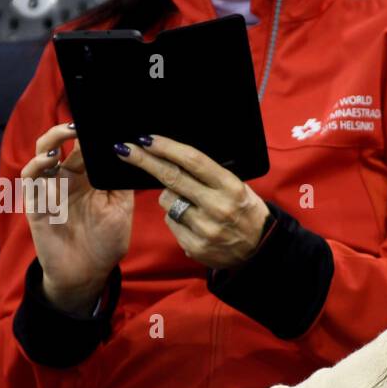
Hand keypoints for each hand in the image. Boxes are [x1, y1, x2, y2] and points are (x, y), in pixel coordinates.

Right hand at [20, 123, 133, 314]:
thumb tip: (126, 149)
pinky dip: (37, 167)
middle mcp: (67, 179)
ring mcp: (49, 190)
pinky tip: (50, 162)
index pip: (85, 146)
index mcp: (89, 178)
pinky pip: (30, 180)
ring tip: (65, 136)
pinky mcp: (35, 204)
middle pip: (61, 143)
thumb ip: (119, 180)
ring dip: (51, 142)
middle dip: (69, 130)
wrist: (87, 274)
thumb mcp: (121, 208)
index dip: (89, 132)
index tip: (100, 119)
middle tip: (80, 123)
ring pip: (42, 155)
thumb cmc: (105, 243)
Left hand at [116, 135, 269, 269]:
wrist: (260, 248)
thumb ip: (209, 175)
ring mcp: (205, 228)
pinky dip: (176, 218)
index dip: (166, 147)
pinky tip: (193, 222)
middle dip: (145, 161)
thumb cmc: (245, 210)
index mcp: (230, 186)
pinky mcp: (195, 246)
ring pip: (167, 201)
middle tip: (126, 149)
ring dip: (169, 196)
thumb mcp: (238, 186)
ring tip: (190, 203)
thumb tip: (172, 156)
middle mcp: (218, 206)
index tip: (146, 139)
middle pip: (172, 178)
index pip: (193, 161)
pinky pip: (170, 223)